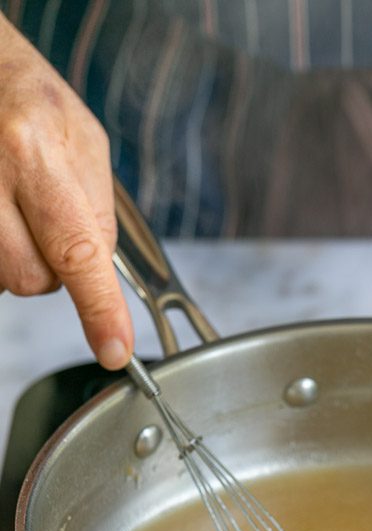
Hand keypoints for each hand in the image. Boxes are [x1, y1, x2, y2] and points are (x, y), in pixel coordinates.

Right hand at [0, 14, 132, 366]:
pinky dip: (1, 251)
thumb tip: (101, 272)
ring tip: (18, 207)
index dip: (98, 308)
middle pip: (32, 278)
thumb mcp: (84, 140)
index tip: (114, 349)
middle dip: (51, 268)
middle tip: (48, 221)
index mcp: (34, 150)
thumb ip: (97, 211)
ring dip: (21, 259)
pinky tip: (3, 217)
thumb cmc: (26, 93)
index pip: (76, 251)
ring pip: (4, 278)